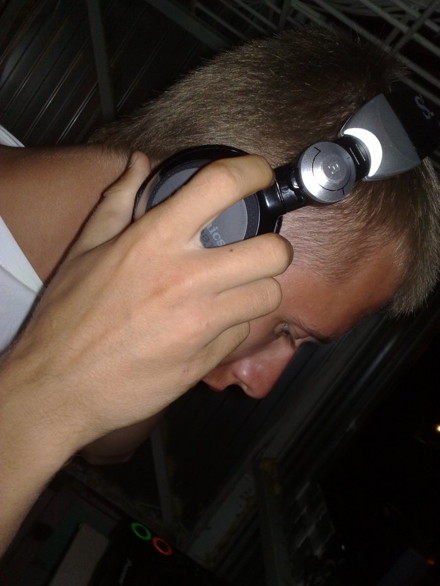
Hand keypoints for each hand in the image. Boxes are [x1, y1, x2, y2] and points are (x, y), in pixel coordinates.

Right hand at [5, 152, 292, 451]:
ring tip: (235, 288)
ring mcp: (201, 323)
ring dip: (258, 289)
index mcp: (154, 240)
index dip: (252, 173)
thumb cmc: (68, 318)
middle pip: (273, 251)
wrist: (60, 387)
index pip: (223, 186)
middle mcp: (186, 279)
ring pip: (268, 295)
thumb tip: (138, 164)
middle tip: (256, 249)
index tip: (256, 176)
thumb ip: (117, 201)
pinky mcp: (206, 360)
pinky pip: (242, 333)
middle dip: (273, 247)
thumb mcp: (85, 250)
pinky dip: (234, 325)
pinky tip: (209, 324)